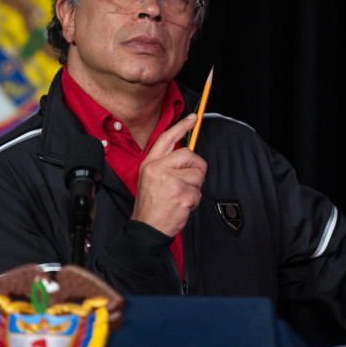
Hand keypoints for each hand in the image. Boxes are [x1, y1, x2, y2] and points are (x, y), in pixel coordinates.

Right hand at [132, 113, 207, 236]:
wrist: (146, 228)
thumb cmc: (150, 205)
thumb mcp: (149, 178)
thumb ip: (165, 164)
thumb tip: (186, 154)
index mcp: (150, 163)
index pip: (166, 139)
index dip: (181, 126)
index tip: (192, 118)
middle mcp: (159, 169)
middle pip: (189, 155)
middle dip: (195, 169)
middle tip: (187, 182)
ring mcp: (171, 181)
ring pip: (197, 174)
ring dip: (194, 188)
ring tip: (180, 196)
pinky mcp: (182, 194)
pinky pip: (199, 192)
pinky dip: (194, 201)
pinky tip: (181, 205)